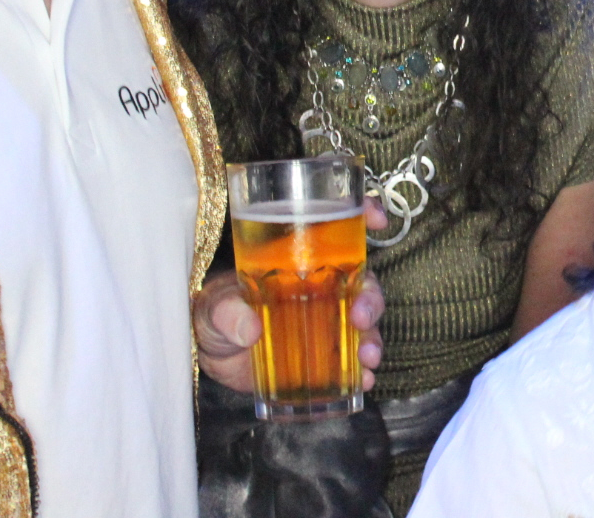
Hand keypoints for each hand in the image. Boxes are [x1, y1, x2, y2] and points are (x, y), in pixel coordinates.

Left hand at [194, 198, 388, 392]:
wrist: (215, 354)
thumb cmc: (216, 313)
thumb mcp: (215, 304)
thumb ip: (227, 311)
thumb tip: (249, 327)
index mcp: (300, 258)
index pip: (339, 228)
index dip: (365, 213)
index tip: (378, 219)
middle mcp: (323, 284)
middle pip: (363, 281)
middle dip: (371, 297)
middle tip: (361, 317)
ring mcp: (328, 319)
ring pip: (365, 321)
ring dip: (374, 336)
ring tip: (367, 356)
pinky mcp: (326, 352)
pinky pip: (353, 359)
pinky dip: (363, 370)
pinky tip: (363, 380)